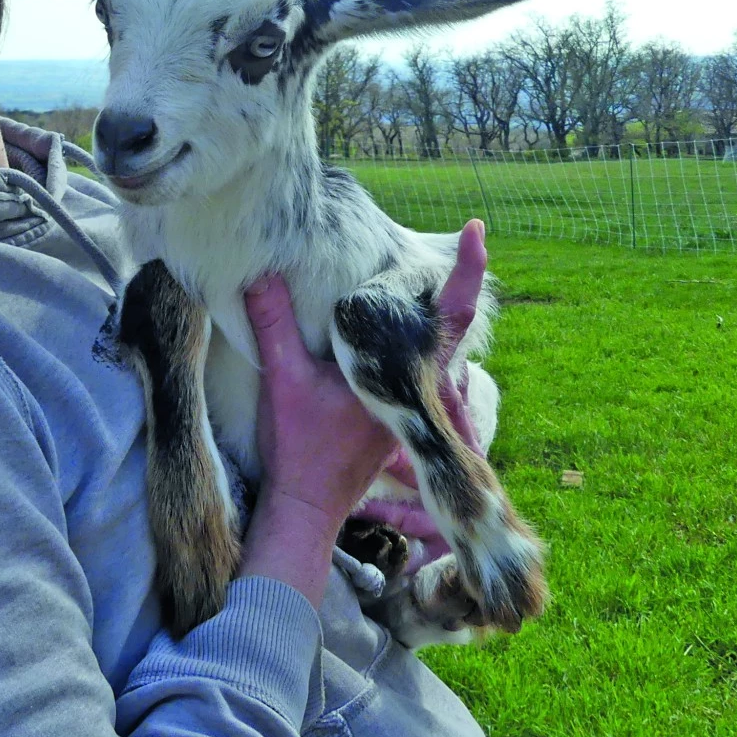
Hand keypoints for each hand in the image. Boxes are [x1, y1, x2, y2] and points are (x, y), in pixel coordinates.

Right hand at [236, 221, 489, 603]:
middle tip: (464, 239)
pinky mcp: (400, 419)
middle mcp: (420, 390)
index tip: (475, 228)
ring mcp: (414, 408)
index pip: (450, 312)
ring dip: (437, 317)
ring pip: (440, 352)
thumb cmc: (300, 449)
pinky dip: (417, 345)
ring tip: (439, 274)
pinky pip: (422, 373)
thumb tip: (261, 273)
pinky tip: (398, 330)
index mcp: (405, 374)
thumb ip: (273, 324)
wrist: (306, 509)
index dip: (467, 268)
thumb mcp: (283, 380)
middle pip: (455, 326)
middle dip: (458, 282)